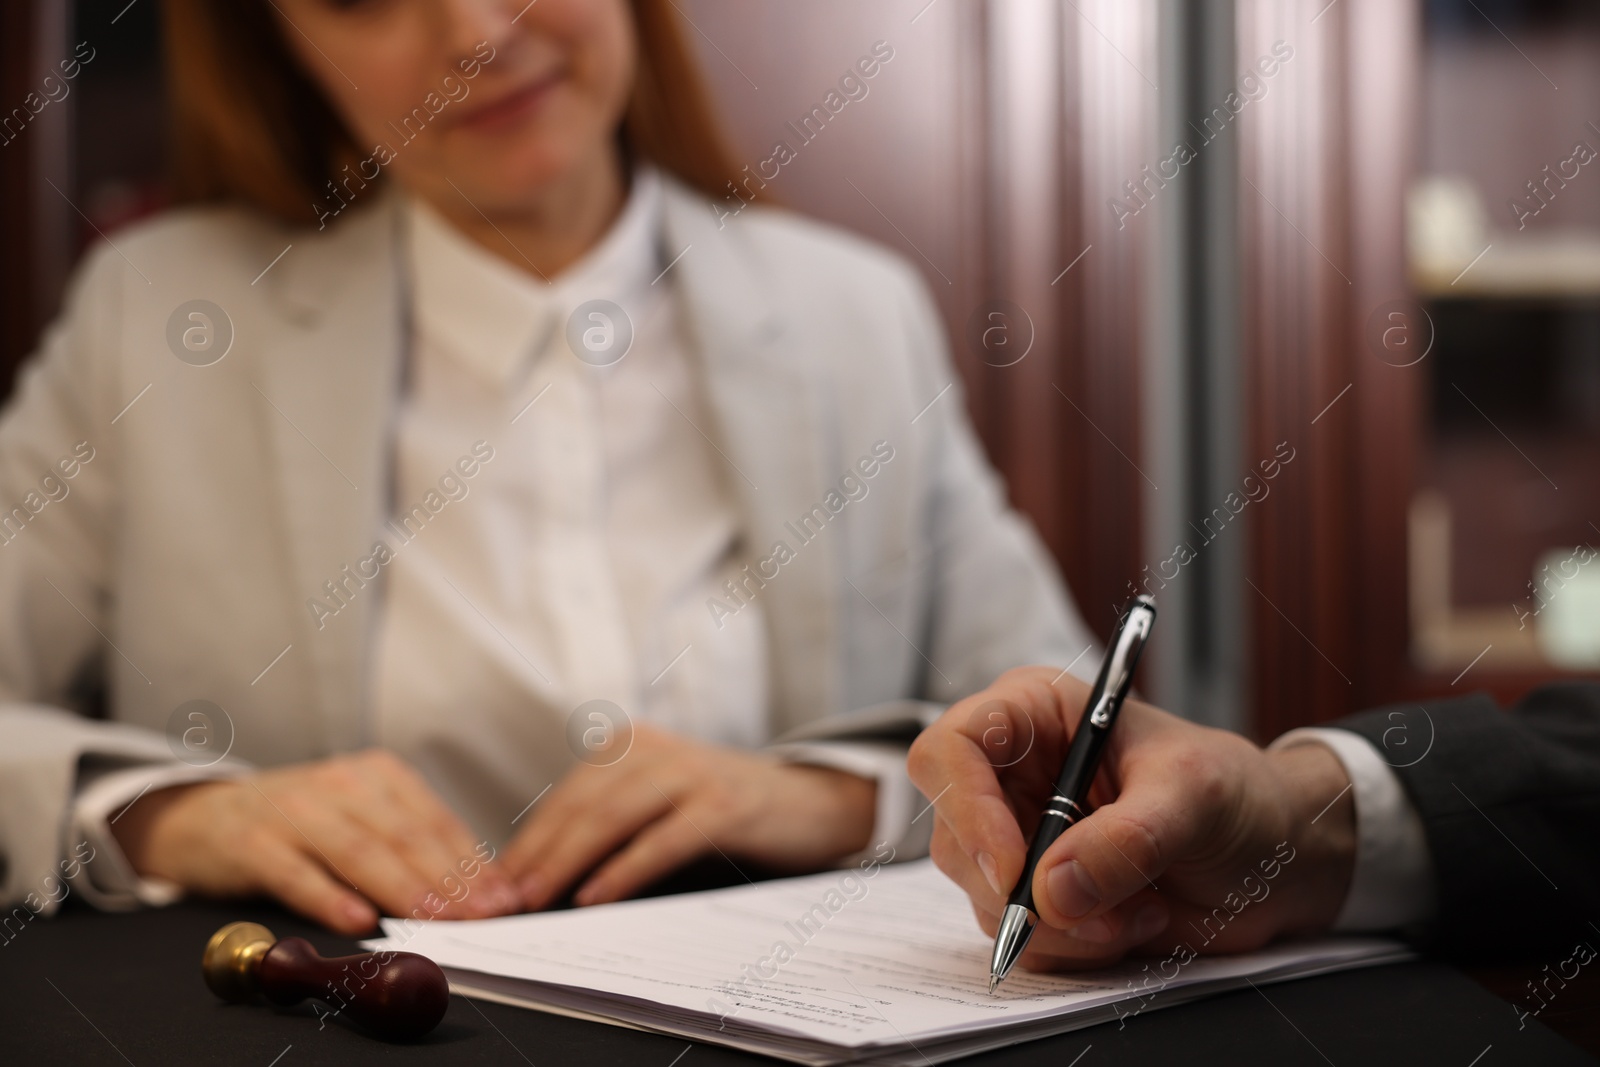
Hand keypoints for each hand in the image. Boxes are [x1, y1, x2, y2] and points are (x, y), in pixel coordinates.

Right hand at [112, 749, 520, 934]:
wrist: (208, 817)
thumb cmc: (303, 824)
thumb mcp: (360, 820)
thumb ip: (410, 848)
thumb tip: (475, 890)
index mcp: (378, 776)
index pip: (436, 822)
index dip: (473, 862)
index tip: (503, 897)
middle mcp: (341, 785)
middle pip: (405, 835)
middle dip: (450, 878)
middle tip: (483, 914)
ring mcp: (295, 811)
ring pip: (359, 852)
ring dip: (402, 888)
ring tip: (435, 918)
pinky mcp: (254, 842)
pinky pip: (297, 873)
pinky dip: (330, 898)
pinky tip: (359, 921)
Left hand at [502, 722, 875, 908]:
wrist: (809, 804)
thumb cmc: (721, 816)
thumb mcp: (658, 810)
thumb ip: (607, 833)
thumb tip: (535, 884)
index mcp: (629, 747)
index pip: (562, 800)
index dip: (523, 845)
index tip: (489, 890)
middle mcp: (654, 750)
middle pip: (578, 806)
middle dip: (534, 857)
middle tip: (498, 902)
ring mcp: (691, 772)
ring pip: (611, 817)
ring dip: (566, 863)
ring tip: (533, 901)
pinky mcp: (724, 803)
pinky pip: (662, 838)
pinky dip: (624, 869)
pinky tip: (596, 896)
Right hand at [907, 667, 1355, 971]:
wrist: (1277, 856)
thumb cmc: (1238, 793)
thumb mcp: (1195, 796)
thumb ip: (1127, 839)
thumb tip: (1052, 889)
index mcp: (1036, 714)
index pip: (951, 748)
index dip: (967, 809)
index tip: (1013, 870)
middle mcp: (1015, 774)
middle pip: (957, 837)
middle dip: (1026, 890)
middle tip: (1098, 912)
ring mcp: (1022, 838)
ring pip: (986, 898)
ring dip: (1063, 927)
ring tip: (1140, 910)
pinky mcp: (1041, 894)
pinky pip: (1023, 938)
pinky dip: (1076, 948)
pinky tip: (1134, 922)